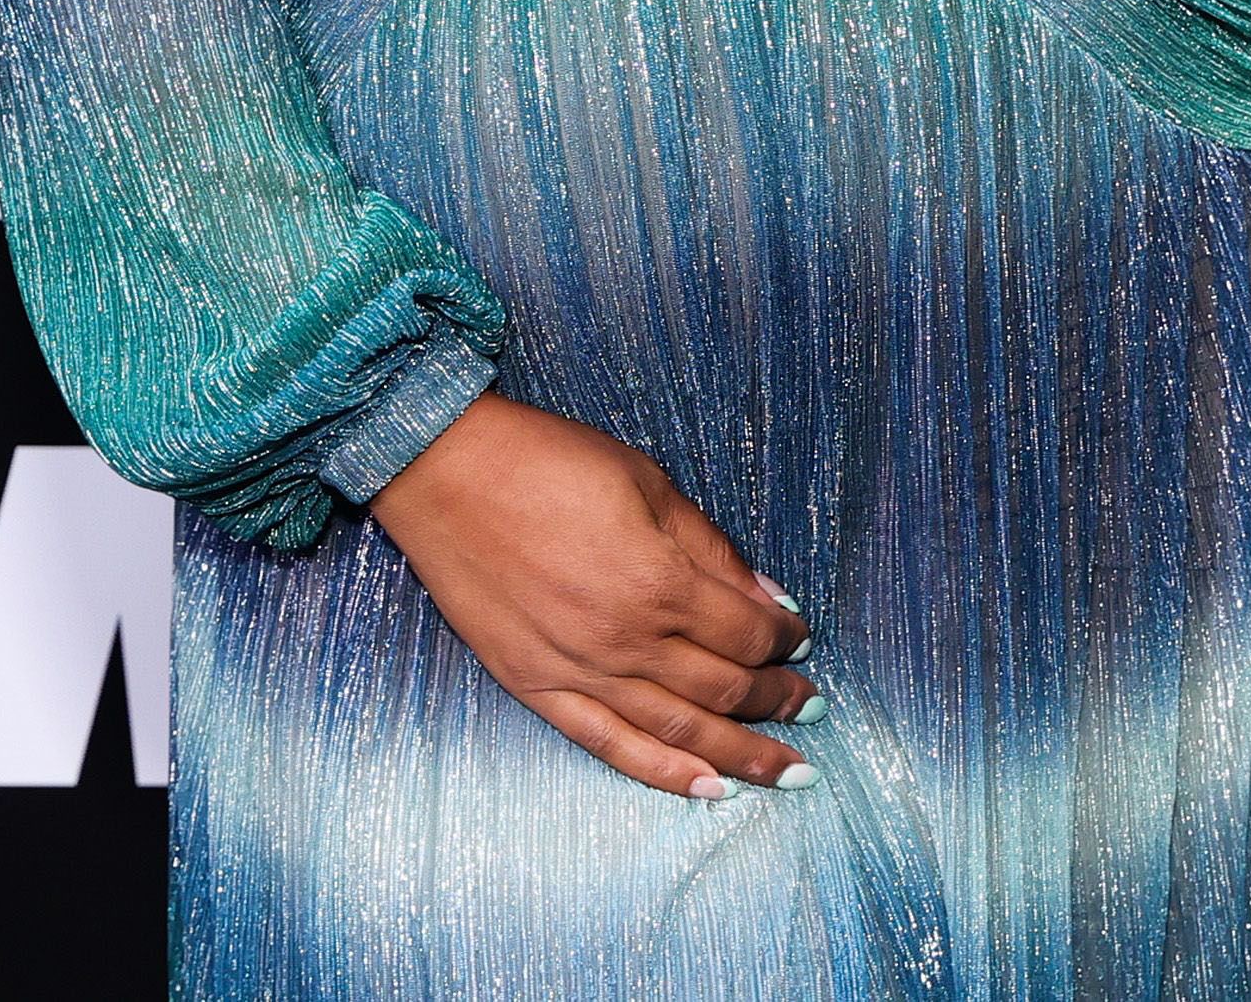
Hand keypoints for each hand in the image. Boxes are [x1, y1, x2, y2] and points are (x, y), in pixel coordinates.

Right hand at [366, 392, 817, 798]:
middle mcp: (624, 639)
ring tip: (787, 771)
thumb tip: (766, 596)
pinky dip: (665, 773)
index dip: (784, 639)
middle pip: (724, 689)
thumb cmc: (545, 460)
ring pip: (679, 731)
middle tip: (808, 709)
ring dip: (743, 755)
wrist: (442, 469)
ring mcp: (577, 670)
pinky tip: (710, 790)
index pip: (746, 632)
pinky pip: (610, 745)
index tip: (800, 637)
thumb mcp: (644, 479)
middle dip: (777, 702)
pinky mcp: (535, 685)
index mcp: (657, 580)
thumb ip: (709, 546)